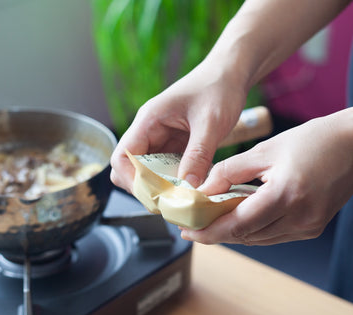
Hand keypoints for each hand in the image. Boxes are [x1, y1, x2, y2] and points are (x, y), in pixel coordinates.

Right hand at [110, 58, 247, 193]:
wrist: (230, 73)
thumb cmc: (219, 88)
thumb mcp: (210, 123)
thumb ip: (198, 155)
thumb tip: (188, 189)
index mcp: (148, 120)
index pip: (122, 157)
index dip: (132, 181)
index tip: (155, 196)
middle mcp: (149, 131)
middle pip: (129, 168)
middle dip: (145, 188)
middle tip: (170, 202)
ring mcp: (160, 139)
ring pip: (147, 172)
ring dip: (161, 187)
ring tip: (182, 198)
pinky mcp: (174, 145)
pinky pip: (166, 170)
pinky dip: (174, 181)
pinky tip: (191, 187)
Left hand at [180, 113, 352, 244]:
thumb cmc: (313, 141)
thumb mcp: (264, 150)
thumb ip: (229, 171)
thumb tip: (203, 189)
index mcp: (285, 195)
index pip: (237, 225)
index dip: (208, 232)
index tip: (187, 232)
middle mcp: (299, 217)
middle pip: (246, 236)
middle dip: (216, 233)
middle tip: (193, 225)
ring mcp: (308, 226)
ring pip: (259, 239)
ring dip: (233, 232)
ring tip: (211, 221)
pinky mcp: (312, 228)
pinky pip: (274, 235)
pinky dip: (253, 229)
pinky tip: (239, 217)